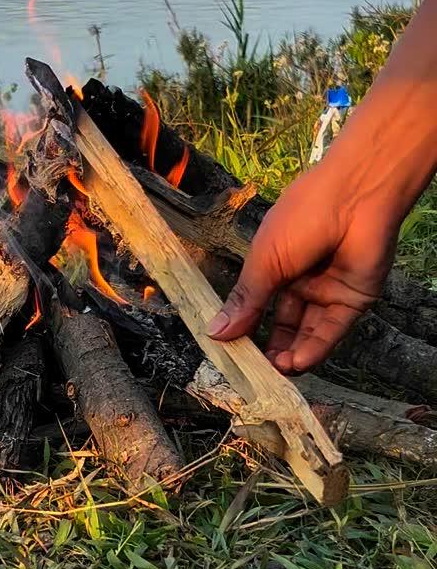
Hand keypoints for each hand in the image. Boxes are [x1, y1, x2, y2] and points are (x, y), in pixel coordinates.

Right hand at [208, 167, 397, 372]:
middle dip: (268, 347)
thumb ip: (245, 300)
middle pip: (282, 323)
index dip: (244, 326)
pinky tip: (296, 362)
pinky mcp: (353, 301)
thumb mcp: (265, 260)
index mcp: (275, 265)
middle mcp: (301, 281)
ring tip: (275, 371)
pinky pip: (331, 331)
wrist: (355, 197)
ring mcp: (327, 293)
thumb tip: (214, 332)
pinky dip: (314, 349)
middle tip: (252, 370)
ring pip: (307, 332)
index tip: (227, 350)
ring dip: (291, 353)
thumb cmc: (301, 217)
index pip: (257, 304)